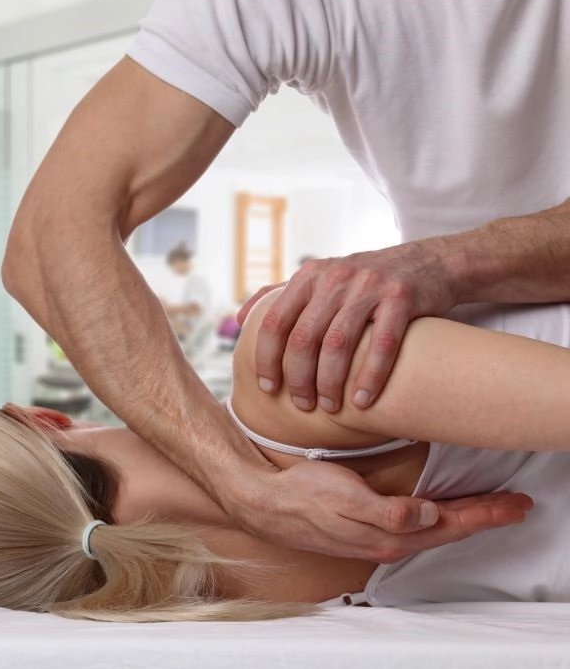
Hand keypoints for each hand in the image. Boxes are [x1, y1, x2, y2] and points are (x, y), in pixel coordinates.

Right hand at [229, 461, 531, 561]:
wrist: (266, 503)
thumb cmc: (303, 494)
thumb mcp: (344, 496)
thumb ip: (388, 511)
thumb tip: (428, 515)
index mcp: (389, 535)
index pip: (450, 523)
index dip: (485, 513)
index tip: (515, 504)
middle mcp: (388, 542)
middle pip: (448, 530)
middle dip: (484, 517)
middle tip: (515, 506)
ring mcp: (376, 538)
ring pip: (433, 531)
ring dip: (464, 519)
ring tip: (486, 508)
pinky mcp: (365, 530)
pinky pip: (414, 529)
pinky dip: (436, 520)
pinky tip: (437, 514)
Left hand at [238, 239, 456, 412]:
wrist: (429, 262)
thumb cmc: (365, 280)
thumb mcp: (320, 276)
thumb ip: (279, 294)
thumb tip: (239, 319)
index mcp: (310, 275)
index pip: (274, 321)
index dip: (266, 358)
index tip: (267, 387)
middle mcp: (335, 277)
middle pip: (303, 337)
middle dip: (298, 378)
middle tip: (302, 405)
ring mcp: (369, 286)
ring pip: (338, 343)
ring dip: (330, 382)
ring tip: (330, 407)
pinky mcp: (401, 297)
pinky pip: (382, 344)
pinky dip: (370, 376)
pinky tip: (362, 400)